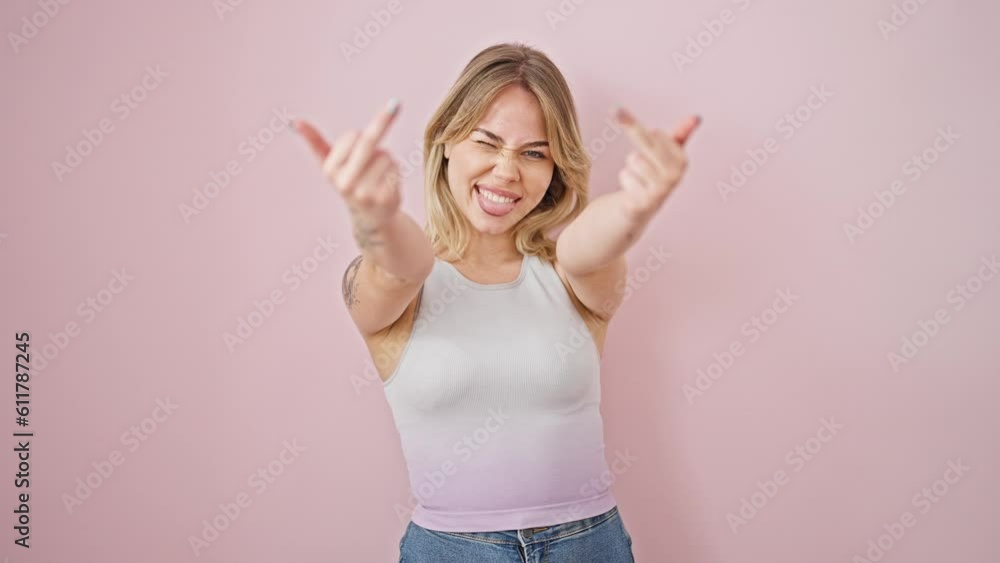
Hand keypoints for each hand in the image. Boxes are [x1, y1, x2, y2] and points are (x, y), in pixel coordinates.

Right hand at [294, 99, 403, 233]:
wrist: (371, 218)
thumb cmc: (351, 184)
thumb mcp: (330, 165)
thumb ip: (315, 143)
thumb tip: (296, 122)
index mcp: (331, 171)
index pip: (352, 136)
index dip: (357, 135)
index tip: (357, 140)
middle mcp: (346, 184)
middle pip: (368, 142)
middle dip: (383, 120)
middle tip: (396, 104)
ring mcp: (366, 193)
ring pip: (386, 155)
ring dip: (387, 159)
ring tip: (378, 174)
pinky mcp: (386, 198)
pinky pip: (396, 168)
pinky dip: (396, 170)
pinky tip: (388, 183)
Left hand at [614, 107, 699, 220]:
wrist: (642, 208)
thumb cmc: (654, 174)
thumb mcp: (667, 154)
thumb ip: (681, 135)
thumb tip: (696, 117)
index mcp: (682, 160)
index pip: (656, 134)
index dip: (639, 127)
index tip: (629, 118)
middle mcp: (675, 175)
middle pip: (647, 142)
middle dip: (630, 125)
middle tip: (615, 109)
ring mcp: (660, 190)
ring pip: (634, 159)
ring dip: (630, 165)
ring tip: (638, 176)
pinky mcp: (644, 202)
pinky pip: (626, 176)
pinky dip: (625, 179)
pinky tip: (633, 189)